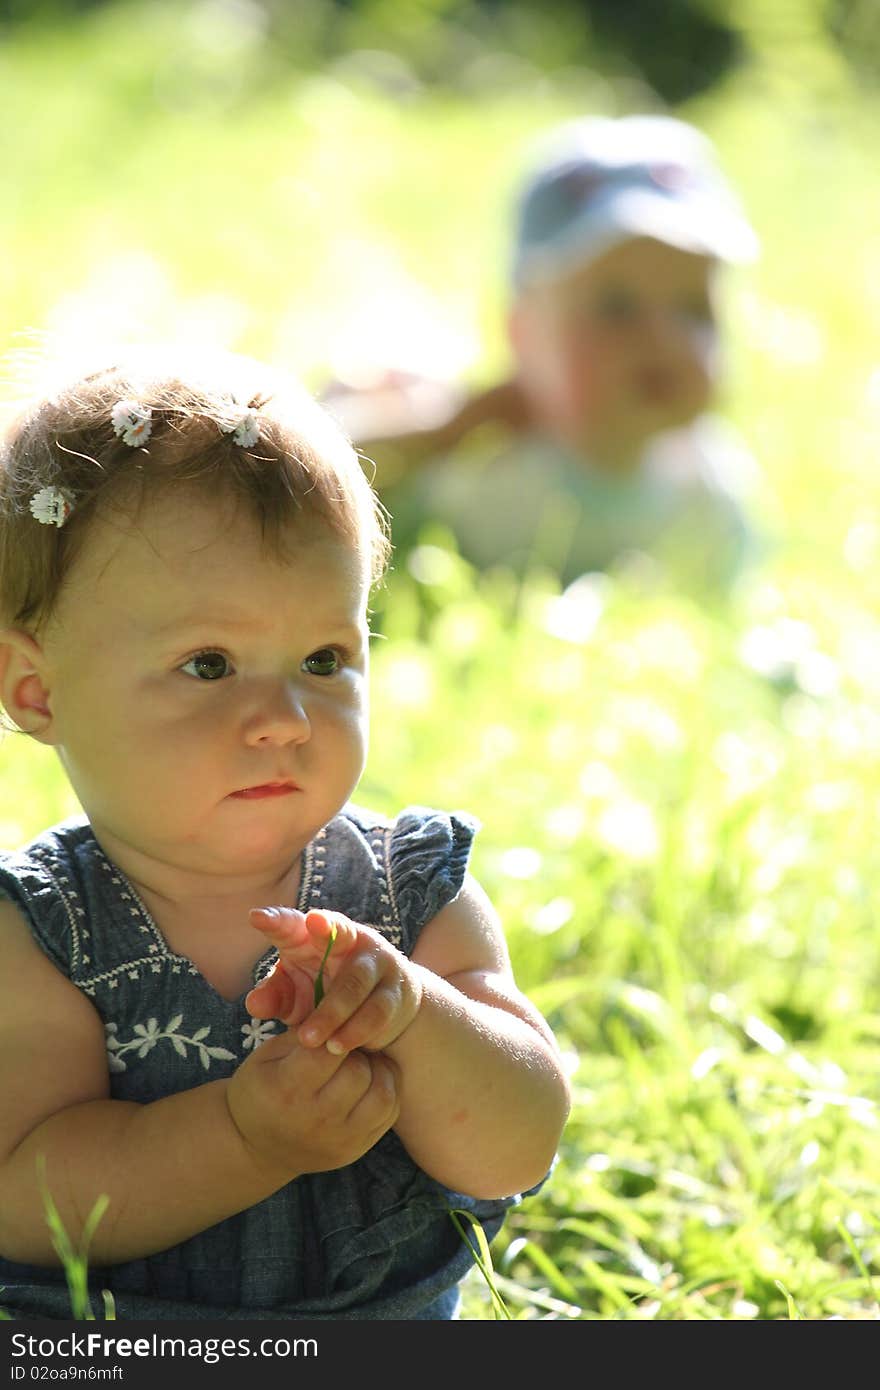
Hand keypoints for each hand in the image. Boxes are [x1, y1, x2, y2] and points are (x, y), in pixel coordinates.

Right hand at [226, 1028, 398, 1178]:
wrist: (255, 1148)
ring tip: (360, 1062)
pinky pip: (389, 1113)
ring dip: (376, 1070)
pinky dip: (386, 1090)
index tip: (333, 1026)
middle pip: (358, 1072)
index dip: (335, 1032)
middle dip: (355, 1053)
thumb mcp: (266, 1055)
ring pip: (381, 1093)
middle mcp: (314, 1119)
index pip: (327, 1052)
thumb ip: (301, 1033)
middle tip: (346, 1046)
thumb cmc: (260, 1090)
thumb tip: (338, 1007)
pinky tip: (371, 1080)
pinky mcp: (356, 1149)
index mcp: (286, 1089)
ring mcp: (339, 1139)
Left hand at [245, 907, 422, 1055]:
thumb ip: (276, 997)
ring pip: (355, 982)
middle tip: (312, 924)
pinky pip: (376, 1010)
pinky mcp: (395, 992)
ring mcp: (377, 963)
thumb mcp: (297, 996)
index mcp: (316, 937)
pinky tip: (336, 1047)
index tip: (256, 918)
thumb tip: (253, 1004)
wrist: (385, 1013)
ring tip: (307, 1039)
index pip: (294, 924)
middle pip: (339, 930)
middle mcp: (350, 941)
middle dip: (327, 926)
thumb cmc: (326, 995)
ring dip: (331, 1011)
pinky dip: (355, 1030)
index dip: (278, 920)